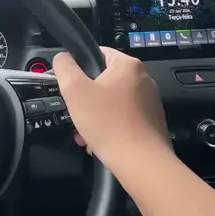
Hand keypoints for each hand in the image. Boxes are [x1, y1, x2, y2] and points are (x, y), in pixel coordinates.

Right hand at [53, 47, 171, 177]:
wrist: (141, 163)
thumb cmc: (108, 123)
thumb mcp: (75, 90)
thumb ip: (64, 67)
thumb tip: (62, 57)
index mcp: (128, 65)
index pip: (98, 53)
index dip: (80, 68)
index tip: (72, 88)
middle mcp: (144, 79)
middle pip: (105, 81)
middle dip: (87, 99)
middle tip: (78, 113)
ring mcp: (151, 101)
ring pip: (113, 102)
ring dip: (96, 115)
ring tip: (87, 133)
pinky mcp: (152, 122)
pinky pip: (124, 118)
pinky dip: (111, 127)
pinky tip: (101, 142)